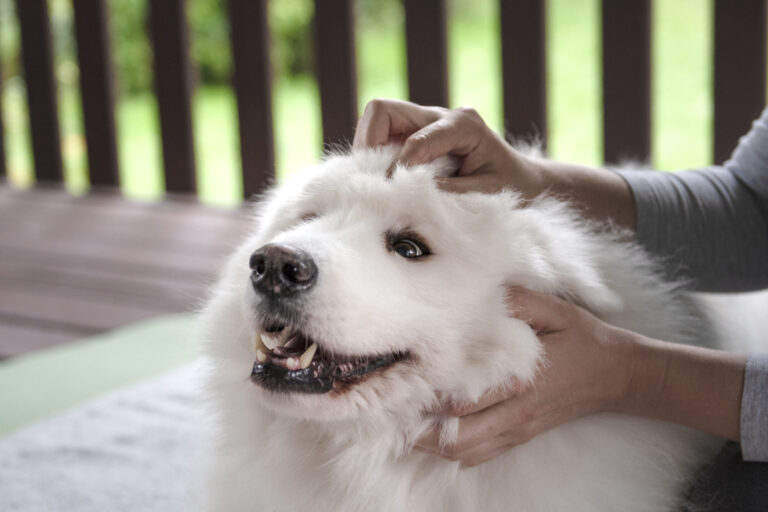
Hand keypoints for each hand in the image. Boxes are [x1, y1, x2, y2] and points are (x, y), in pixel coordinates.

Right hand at [353, 99, 543, 198]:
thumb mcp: (487, 194)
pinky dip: (373, 155)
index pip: (414, 140)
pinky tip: (384, 178)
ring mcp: (424, 121)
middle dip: (368, 144)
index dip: (398, 168)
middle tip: (372, 178)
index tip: (393, 193)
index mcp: (463, 125)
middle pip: (382, 110)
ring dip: (368, 149)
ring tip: (376, 180)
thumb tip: (407, 193)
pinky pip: (380, 134)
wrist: (522, 179)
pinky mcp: (414, 132)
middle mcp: (439, 115)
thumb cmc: (509, 186)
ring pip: (375, 119)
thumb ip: (449, 193)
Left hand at [416, 287, 634, 466]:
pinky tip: (434, 435)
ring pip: (463, 450)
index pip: (462, 397)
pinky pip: (480, 454)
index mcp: (521, 379)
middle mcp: (516, 410)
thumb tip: (473, 293)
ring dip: (430, 442)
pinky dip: (452, 450)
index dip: (427, 393)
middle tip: (392, 404)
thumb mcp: (552, 310)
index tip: (400, 380)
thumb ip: (514, 302)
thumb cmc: (581, 338)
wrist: (617, 374)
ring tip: (404, 421)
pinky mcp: (521, 435)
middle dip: (419, 424)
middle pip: (455, 433)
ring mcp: (518, 428)